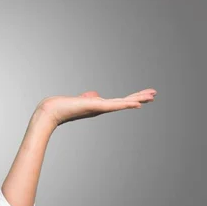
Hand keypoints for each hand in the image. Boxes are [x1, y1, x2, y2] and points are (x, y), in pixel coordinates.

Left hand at [36, 88, 156, 126]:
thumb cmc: (62, 106)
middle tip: (155, 94)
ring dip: (138, 99)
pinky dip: (126, 104)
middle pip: (125, 101)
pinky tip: (137, 104)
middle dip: (140, 97)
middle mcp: (101, 108)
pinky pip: (114, 105)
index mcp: (99, 106)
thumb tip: (94, 95)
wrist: (51, 112)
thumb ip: (89, 97)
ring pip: (123, 103)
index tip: (145, 96)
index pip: (120, 101)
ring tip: (152, 96)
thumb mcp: (80, 99)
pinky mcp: (96, 107)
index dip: (132, 98)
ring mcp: (99, 108)